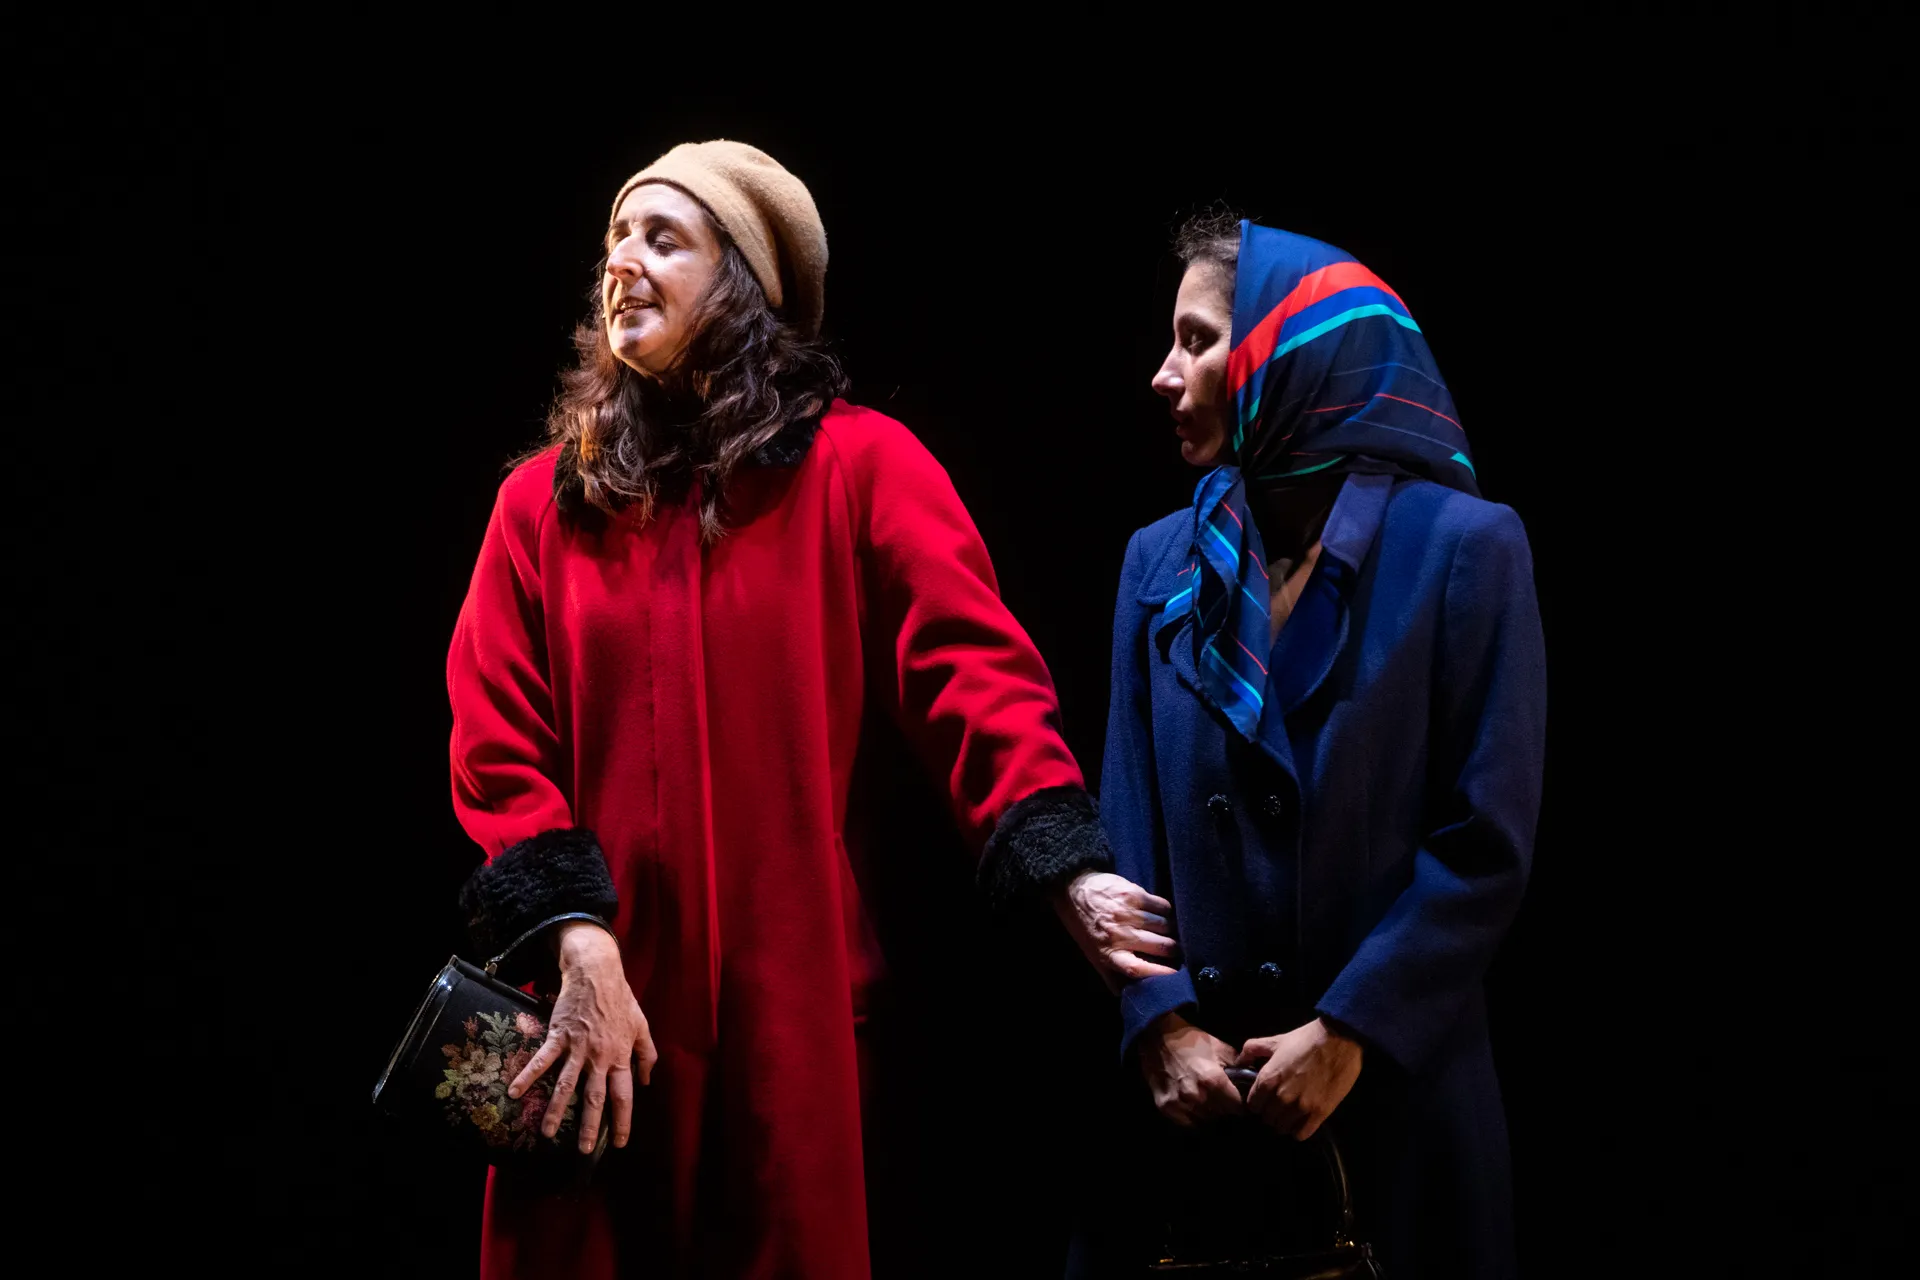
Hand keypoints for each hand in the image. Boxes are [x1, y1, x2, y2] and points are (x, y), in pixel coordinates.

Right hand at [506, 921, 657, 1152]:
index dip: (623, 1120)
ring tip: (548, 1133)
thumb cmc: (620, 1000)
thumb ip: (647, 1054)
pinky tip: (515, 1092)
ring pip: (566, 1085)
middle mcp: (599, 1057)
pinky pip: (543, 1060)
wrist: (596, 973)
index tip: (621, 1143)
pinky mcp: (559, 1036)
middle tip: (584, 1151)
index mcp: (621, 1057)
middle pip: (594, 1097)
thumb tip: (646, 1081)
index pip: (623, 1095)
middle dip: (590, 1126)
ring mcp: (578, 1047)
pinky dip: (528, 1076)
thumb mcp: (641, 1026)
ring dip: (557, 1110)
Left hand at [1051, 870, 1178, 991]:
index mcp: (1109, 953)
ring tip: (1169, 931)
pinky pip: (1163, 906)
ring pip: (1165, 925)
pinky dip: (1167, 911)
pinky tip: (1163, 914)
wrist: (1072, 890)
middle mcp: (1120, 934)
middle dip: (1173, 949)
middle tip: (1176, 949)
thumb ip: (1110, 976)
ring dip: (1171, 930)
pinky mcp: (1133, 894)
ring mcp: (1128, 913)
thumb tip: (1125, 994)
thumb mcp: (1092, 955)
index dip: (1160, 973)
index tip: (1175, 973)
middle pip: (1160, 946)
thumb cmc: (1083, 927)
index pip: (1138, 969)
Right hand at [1138, 1012, 1243, 1126]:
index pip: (1237, 1107)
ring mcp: (1180, 1104)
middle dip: (1224, 1108)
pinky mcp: (1166, 1107)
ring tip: (1207, 1101)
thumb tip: (1252, 1082)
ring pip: (1205, 1121)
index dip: (1240, 1104)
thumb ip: (1238, 1068)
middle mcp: (1197, 1096)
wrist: (1158, 1036)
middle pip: (1221, 1115)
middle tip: (1222, 1099)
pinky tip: (1193, 1106)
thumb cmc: (1192, 1041)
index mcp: (1214, 1081)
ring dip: (1209, 1114)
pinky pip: (1187, 1123)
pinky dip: (1192, 1118)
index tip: (1238, 1101)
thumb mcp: (1220, 1048)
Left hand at [1234, 1018, 1362, 1139]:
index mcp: (1268, 1079)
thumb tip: (1239, 1061)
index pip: (1253, 1105)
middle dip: (1271, 1113)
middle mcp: (1281, 1096)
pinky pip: (1302, 1134)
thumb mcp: (1275, 1041)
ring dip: (1284, 1123)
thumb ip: (1252, 1050)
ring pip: (1283, 1128)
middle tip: (1279, 1107)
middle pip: (1267, 1119)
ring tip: (1291, 1115)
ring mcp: (1300, 1107)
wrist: (1339, 1040)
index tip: (1264, 1100)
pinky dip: (1300, 1131)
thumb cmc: (1306, 1039)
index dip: (1258, 1103)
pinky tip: (1302, 1123)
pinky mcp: (1319, 1113)